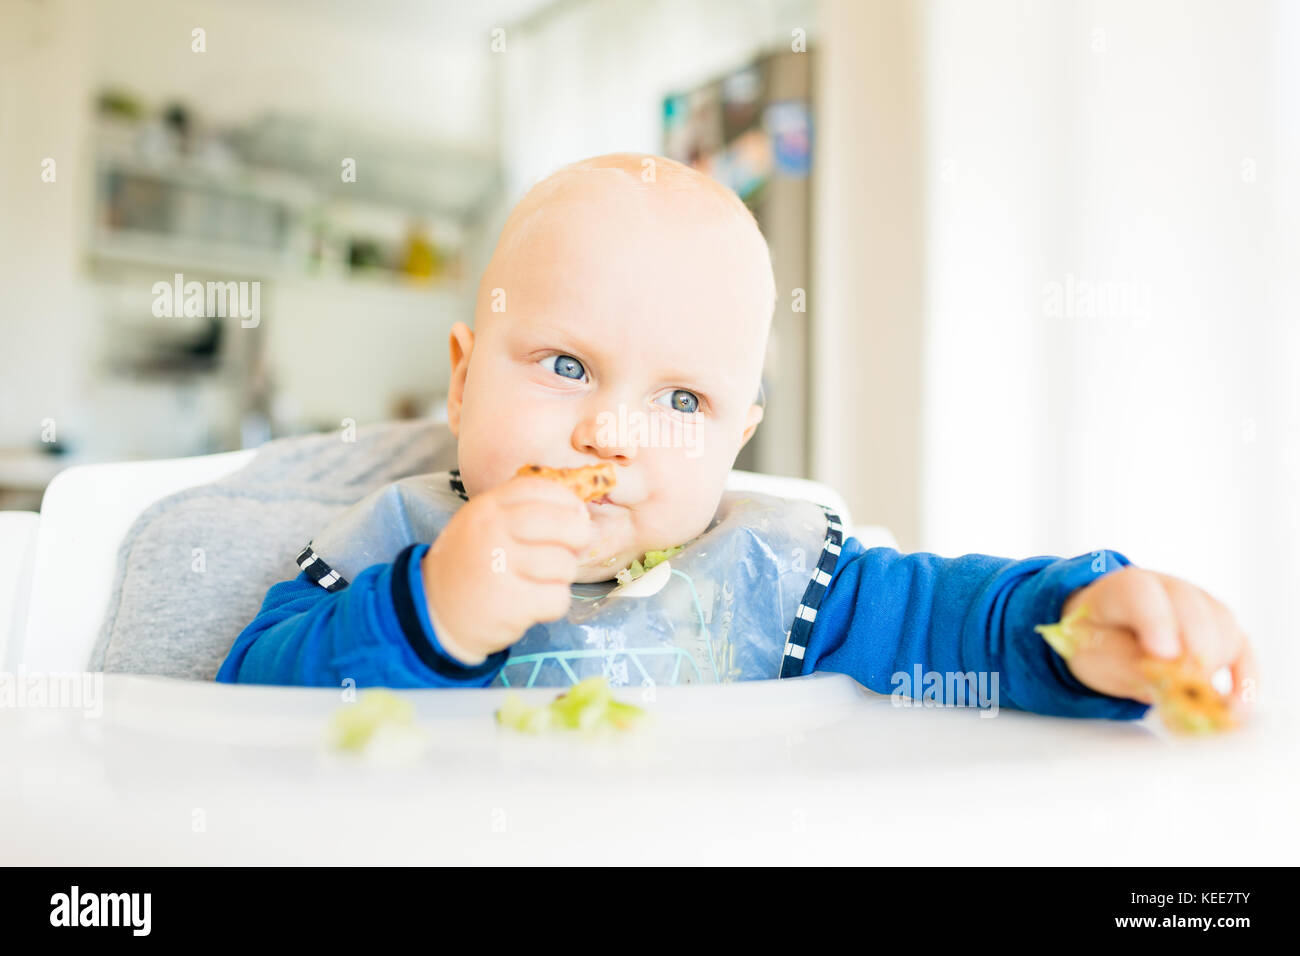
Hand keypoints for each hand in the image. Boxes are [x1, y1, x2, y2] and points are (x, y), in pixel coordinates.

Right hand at [420, 474, 593, 663]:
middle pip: (566, 524)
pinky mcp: (511, 603)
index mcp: (487, 508)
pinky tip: (532, 604)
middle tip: (571, 550)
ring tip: (539, 581)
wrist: (433, 611)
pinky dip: (553, 605)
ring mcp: (501, 567)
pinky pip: (558, 598)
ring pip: (565, 565)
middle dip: (579, 538)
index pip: (542, 488)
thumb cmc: (469, 564)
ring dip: (561, 577)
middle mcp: (493, 532)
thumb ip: (521, 511)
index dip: (568, 502)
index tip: (575, 516)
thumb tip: (579, 514)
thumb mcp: (482, 524)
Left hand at [1058, 566, 1256, 717]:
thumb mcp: (1094, 653)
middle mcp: (1167, 586)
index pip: (1141, 592)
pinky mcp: (1221, 627)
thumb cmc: (1097, 639)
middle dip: (1192, 650)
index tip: (1164, 655)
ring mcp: (1199, 603)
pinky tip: (1236, 707)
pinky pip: (1242, 648)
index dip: (1156, 622)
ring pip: (1222, 626)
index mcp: (1123, 587)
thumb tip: (1168, 683)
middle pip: (1191, 607)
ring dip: (1214, 665)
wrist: (1106, 631)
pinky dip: (1243, 678)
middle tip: (1185, 687)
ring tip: (1196, 698)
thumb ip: (1125, 662)